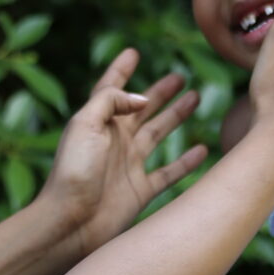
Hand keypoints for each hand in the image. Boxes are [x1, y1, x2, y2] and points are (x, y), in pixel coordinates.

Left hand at [37, 51, 207, 260]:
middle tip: (180, 76)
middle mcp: (115, 141)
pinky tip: (202, 148)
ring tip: (196, 98)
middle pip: (142, 109)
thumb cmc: (73, 172)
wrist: (71, 222)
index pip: (111, 89)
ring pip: (159, 134)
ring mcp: (129, 165)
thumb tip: (141, 98)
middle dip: (160, 92)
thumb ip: (111, 100)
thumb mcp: (85, 124)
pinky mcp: (141, 190)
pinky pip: (170, 172)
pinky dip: (187, 162)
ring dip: (177, 116)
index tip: (133, 52)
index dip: (121, 70)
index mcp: (98, 122)